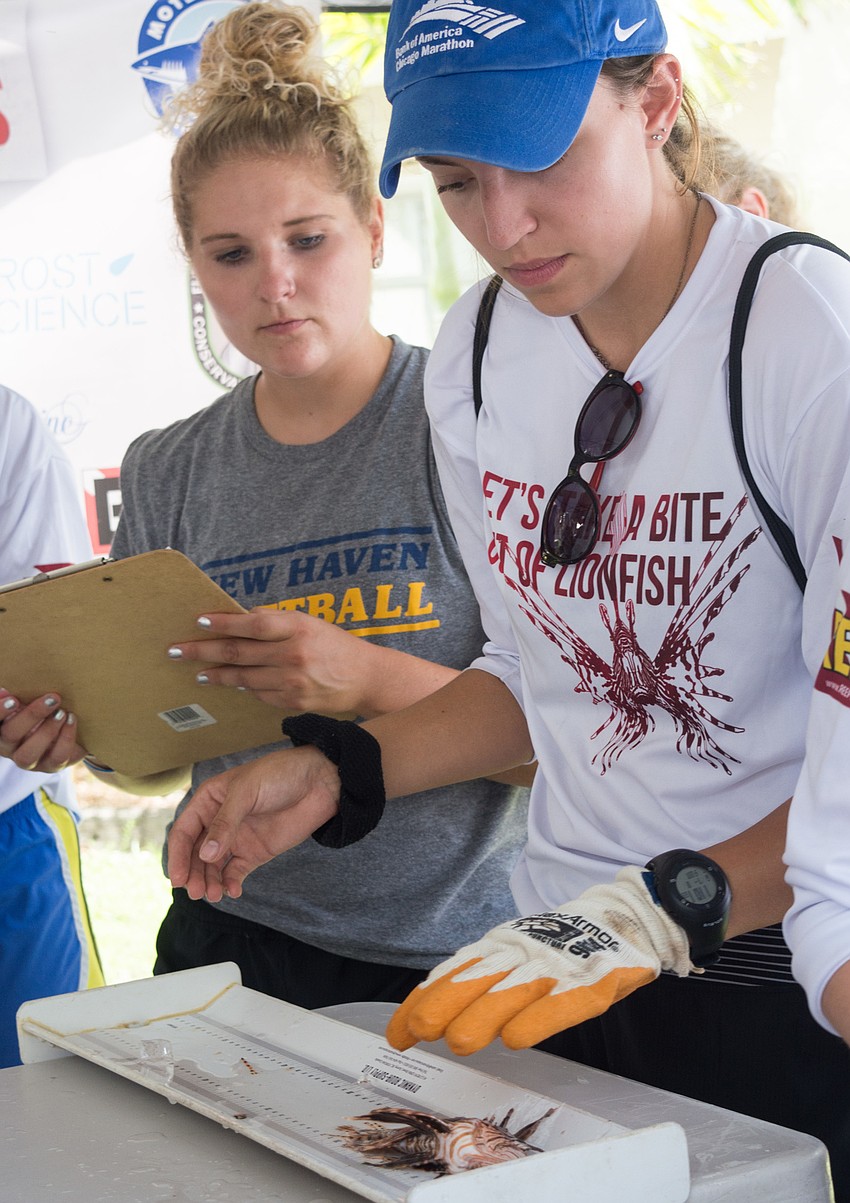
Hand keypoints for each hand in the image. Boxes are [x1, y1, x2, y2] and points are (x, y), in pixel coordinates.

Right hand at [0, 690, 86, 771]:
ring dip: (47, 732)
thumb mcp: (28, 701)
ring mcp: (30, 761)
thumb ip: (19, 696)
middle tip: (53, 699)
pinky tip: (72, 720)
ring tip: (63, 712)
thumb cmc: (41, 711)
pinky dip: (66, 739)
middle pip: (10, 735)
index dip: (0, 711)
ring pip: (29, 754)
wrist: (66, 730)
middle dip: (32, 715)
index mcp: (0, 728)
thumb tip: (5, 690)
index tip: (13, 698)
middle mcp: (10, 748)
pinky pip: (57, 758)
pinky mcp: (51, 766)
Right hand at [166, 745, 340, 902]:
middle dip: (193, 874)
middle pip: (195, 854)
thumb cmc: (279, 775)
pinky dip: (231, 883)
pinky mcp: (256, 852)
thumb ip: (225, 823)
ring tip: (214, 895)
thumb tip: (206, 855)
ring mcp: (237, 838)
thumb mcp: (246, 792)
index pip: (184, 832)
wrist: (319, 781)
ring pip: (213, 867)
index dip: (177, 855)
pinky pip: (236, 872)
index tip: (178, 878)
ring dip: (210, 882)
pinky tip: (233, 891)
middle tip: (196, 892)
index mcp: (209, 801)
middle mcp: (219, 822)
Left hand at [168, 609, 373, 713]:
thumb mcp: (310, 623)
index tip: (198, 621)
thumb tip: (242, 618)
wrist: (365, 677)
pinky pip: (260, 694)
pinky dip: (246, 688)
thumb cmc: (334, 645)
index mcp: (297, 627)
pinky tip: (235, 684)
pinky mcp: (293, 702)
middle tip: (177, 651)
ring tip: (199, 673)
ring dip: (217, 675)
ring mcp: (292, 682)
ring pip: (243, 678)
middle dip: (203, 652)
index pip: (251, 625)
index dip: (222, 623)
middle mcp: (293, 655)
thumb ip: (276, 621)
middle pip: (238, 653)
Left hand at [386, 868, 694, 1055]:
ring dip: (485, 1012)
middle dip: (447, 1002)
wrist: (633, 912)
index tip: (397, 1034)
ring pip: (518, 989)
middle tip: (419, 1030)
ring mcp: (562, 963)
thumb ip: (480, 980)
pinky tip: (517, 1037)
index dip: (426, 999)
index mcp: (504, 945)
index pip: (456, 971)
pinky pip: (567, 999)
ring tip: (457, 1039)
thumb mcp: (519, 954)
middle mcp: (526, 951)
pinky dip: (541, 1017)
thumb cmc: (568, 942)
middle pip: (481, 977)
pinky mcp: (597, 978)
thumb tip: (430, 1012)